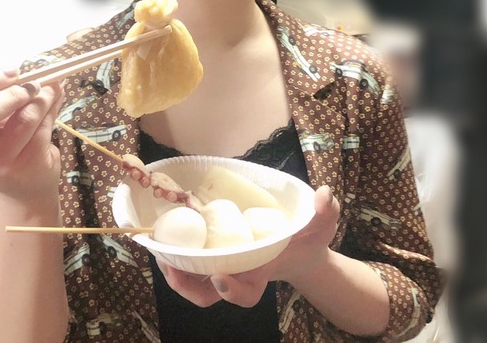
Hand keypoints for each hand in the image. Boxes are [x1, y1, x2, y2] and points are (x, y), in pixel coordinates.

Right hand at [0, 54, 65, 199]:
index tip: (13, 70)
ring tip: (50, 88)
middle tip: (31, 82)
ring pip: (21, 120)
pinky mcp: (23, 169)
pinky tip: (56, 100)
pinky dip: (52, 109)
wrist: (29, 183)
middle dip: (10, 91)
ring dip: (41, 97)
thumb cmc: (9, 141)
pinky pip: (42, 130)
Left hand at [157, 185, 340, 307]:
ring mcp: (225, 265)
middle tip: (172, 265)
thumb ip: (325, 212)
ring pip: (194, 281)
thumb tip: (324, 194)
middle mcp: (239, 274)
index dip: (232, 290)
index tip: (221, 276)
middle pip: (208, 293)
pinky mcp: (214, 251)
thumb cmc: (306, 238)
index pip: (247, 293)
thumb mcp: (320, 225)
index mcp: (262, 272)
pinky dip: (177, 252)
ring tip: (161, 251)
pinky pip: (191, 260)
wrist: (297, 244)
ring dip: (174, 271)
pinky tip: (167, 235)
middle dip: (188, 284)